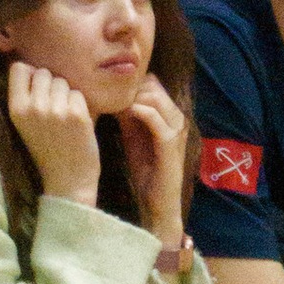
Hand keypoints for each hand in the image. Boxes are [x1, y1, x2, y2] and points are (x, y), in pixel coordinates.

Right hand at [8, 62, 100, 201]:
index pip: (19, 68)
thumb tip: (34, 66)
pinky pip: (78, 94)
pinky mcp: (77, 114)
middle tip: (53, 109)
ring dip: (66, 95)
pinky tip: (76, 123)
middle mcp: (33, 107)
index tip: (37, 89)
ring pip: (63, 81)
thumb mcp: (26, 123)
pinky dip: (80, 105)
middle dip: (51, 85)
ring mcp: (55, 110)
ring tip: (64, 118)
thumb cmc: (47, 149)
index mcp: (16, 109)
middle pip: (44, 72)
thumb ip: (28, 96)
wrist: (67, 180)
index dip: (31, 74)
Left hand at [120, 72, 191, 245]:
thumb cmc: (146, 170)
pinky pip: (155, 118)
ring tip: (112, 104)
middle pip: (153, 85)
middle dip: (129, 88)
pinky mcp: (171, 143)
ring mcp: (176, 129)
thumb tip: (111, 95)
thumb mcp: (134, 136)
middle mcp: (177, 117)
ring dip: (131, 98)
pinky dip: (138, 112)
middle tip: (106, 96)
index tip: (107, 91)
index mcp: (169, 114)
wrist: (159, 201)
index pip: (152, 83)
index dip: (130, 84)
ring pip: (154, 97)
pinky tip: (123, 114)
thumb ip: (128, 115)